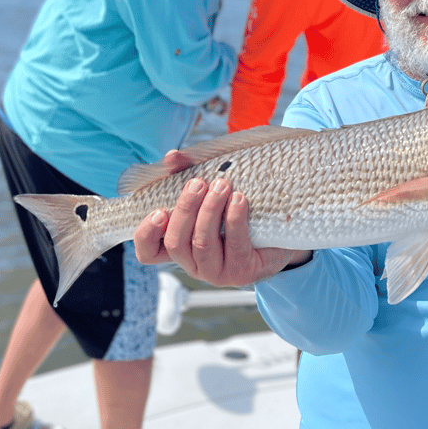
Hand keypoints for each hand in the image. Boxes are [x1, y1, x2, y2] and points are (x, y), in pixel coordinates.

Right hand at [134, 176, 311, 285]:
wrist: (281, 231)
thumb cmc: (238, 210)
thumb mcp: (210, 191)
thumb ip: (188, 173)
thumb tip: (172, 156)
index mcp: (181, 248)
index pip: (148, 252)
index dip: (146, 235)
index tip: (158, 211)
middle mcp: (195, 264)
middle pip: (176, 242)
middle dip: (185, 209)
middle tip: (198, 183)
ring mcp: (217, 272)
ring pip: (202, 243)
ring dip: (210, 210)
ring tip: (222, 185)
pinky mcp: (242, 272)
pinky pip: (234, 245)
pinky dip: (234, 219)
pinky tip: (240, 200)